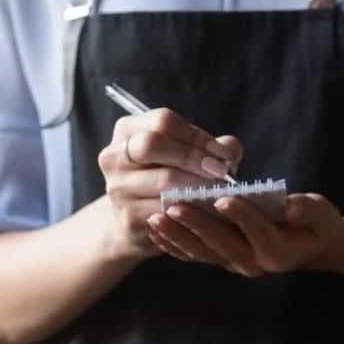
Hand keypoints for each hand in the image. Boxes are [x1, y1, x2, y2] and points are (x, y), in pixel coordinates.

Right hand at [96, 108, 242, 262]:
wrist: (136, 221)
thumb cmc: (166, 177)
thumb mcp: (184, 154)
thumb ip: (210, 146)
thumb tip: (229, 151)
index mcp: (128, 130)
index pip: (163, 121)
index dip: (197, 136)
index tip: (222, 153)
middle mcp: (114, 155)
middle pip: (154, 144)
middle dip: (194, 156)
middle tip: (221, 171)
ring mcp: (117, 187)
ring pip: (164, 179)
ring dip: (198, 184)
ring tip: (220, 189)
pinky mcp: (128, 217)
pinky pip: (166, 209)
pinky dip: (192, 208)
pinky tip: (207, 209)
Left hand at [148, 193, 343, 276]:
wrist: (309, 245)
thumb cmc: (316, 225)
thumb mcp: (321, 214)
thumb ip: (307, 210)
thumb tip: (292, 205)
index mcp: (278, 251)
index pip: (257, 232)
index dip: (241, 216)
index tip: (222, 198)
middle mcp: (253, 263)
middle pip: (222, 244)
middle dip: (197, 224)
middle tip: (174, 205)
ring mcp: (234, 264)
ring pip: (202, 252)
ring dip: (178, 235)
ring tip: (157, 217)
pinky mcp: (221, 260)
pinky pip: (194, 255)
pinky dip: (173, 244)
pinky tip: (155, 230)